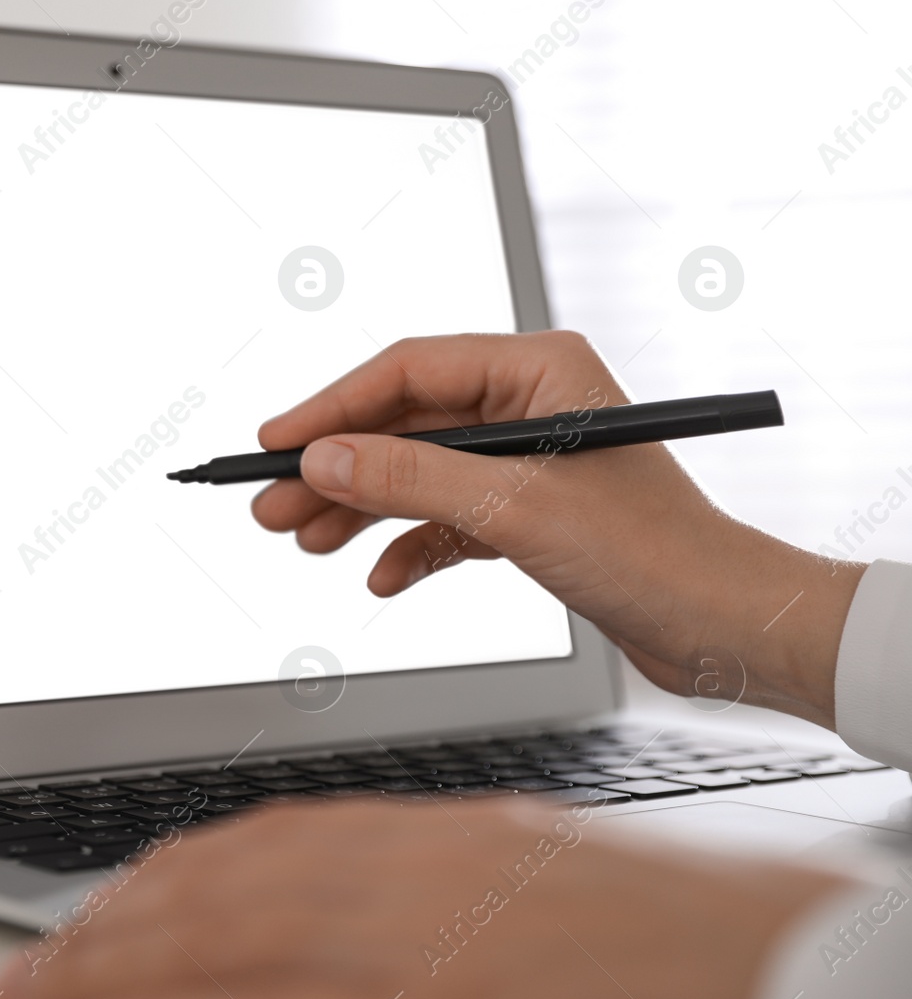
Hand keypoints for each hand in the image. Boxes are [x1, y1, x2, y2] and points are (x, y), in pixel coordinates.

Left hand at [0, 799, 846, 998]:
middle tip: (29, 973)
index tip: (96, 917)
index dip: (160, 885)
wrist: (763, 953)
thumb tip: (305, 917)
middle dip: (107, 938)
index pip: (256, 851)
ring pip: (230, 947)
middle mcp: (404, 882)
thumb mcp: (505, 881)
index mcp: (421, 844)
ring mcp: (416, 946)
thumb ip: (403, 893)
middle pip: (218, 897)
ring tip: (44, 997)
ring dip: (120, 975)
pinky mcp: (437, 995)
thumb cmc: (646, 926)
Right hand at [252, 331, 864, 727]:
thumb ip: (411, 477)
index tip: (274, 442)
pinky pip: (447, 520)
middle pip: (403, 426)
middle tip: (271, 505)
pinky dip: (411, 547)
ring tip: (305, 541)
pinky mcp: (530, 515)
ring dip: (361, 510)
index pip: (407, 372)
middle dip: (337, 469)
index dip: (332, 408)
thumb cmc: (657, 553)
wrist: (727, 628)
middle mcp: (531, 405)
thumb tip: (322, 458)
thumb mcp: (514, 509)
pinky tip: (381, 578)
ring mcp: (528, 461)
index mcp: (539, 370)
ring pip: (418, 475)